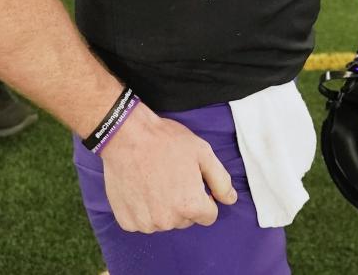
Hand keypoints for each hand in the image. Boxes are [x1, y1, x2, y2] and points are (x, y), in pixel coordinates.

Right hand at [99, 104, 237, 232]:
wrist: (127, 135)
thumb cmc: (166, 141)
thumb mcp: (203, 153)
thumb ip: (221, 180)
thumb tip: (230, 200)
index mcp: (190, 205)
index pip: (208, 216)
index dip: (204, 197)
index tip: (192, 181)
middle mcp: (168, 220)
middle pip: (185, 219)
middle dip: (183, 202)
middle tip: (172, 177)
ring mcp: (146, 223)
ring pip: (164, 221)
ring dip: (162, 207)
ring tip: (154, 180)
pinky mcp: (127, 221)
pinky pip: (142, 222)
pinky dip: (142, 210)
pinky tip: (140, 188)